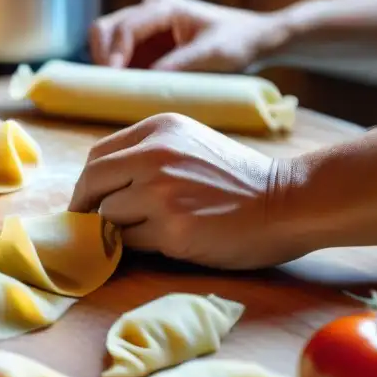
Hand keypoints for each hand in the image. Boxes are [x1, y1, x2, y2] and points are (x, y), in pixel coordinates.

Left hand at [68, 113, 298, 269]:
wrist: (289, 202)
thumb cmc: (239, 180)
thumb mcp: (190, 145)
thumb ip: (147, 155)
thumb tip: (98, 186)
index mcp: (158, 129)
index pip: (98, 156)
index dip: (89, 184)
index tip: (89, 202)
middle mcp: (154, 155)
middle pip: (92, 183)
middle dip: (87, 208)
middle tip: (91, 227)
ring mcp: (161, 193)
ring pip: (108, 216)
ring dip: (117, 231)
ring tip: (146, 233)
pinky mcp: (172, 229)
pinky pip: (129, 242)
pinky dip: (135, 247)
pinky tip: (161, 243)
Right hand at [89, 0, 288, 71]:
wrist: (254, 39)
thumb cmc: (239, 42)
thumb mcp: (214, 55)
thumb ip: (181, 64)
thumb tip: (147, 79)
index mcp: (165, 6)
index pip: (127, 27)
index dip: (115, 54)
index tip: (113, 79)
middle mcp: (149, 8)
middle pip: (106, 27)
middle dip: (101, 55)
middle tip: (108, 85)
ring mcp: (145, 23)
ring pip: (107, 39)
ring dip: (106, 63)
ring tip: (115, 88)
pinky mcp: (145, 41)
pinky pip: (118, 53)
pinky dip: (115, 69)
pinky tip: (123, 87)